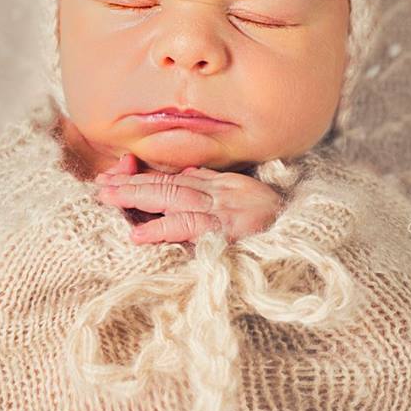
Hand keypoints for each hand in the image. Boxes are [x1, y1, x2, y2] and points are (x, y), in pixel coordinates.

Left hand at [93, 152, 285, 244]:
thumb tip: (187, 176)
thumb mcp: (246, 197)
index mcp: (222, 186)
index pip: (176, 177)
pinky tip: (137, 234)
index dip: (143, 176)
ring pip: (172, 198)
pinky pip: (189, 228)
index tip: (116, 176)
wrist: (311, 234)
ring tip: (107, 198)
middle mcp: (219, 194)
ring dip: (136, 197)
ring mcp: (222, 212)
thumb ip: (215, 187)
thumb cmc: (280, 221)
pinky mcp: (227, 233)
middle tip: (99, 186)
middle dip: (131, 184)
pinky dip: (161, 230)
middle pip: (168, 183)